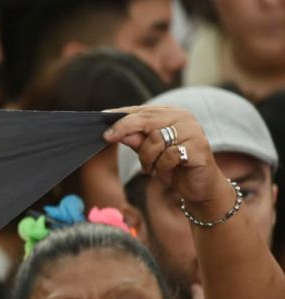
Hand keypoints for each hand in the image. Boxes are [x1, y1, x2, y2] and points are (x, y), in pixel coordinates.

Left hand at [103, 106, 231, 208]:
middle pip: (146, 118)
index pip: (141, 110)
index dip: (119, 117)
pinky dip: (161, 166)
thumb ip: (134, 140)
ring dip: (147, 158)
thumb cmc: (172, 167)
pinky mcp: (199, 147)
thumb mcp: (148, 153)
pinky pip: (169, 155)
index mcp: (170, 114)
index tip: (100, 120)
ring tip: (150, 168)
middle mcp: (183, 117)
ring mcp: (193, 131)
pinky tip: (163, 171)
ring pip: (156, 139)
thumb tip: (113, 130)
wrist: (199, 187)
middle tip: (108, 138)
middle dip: (124, 129)